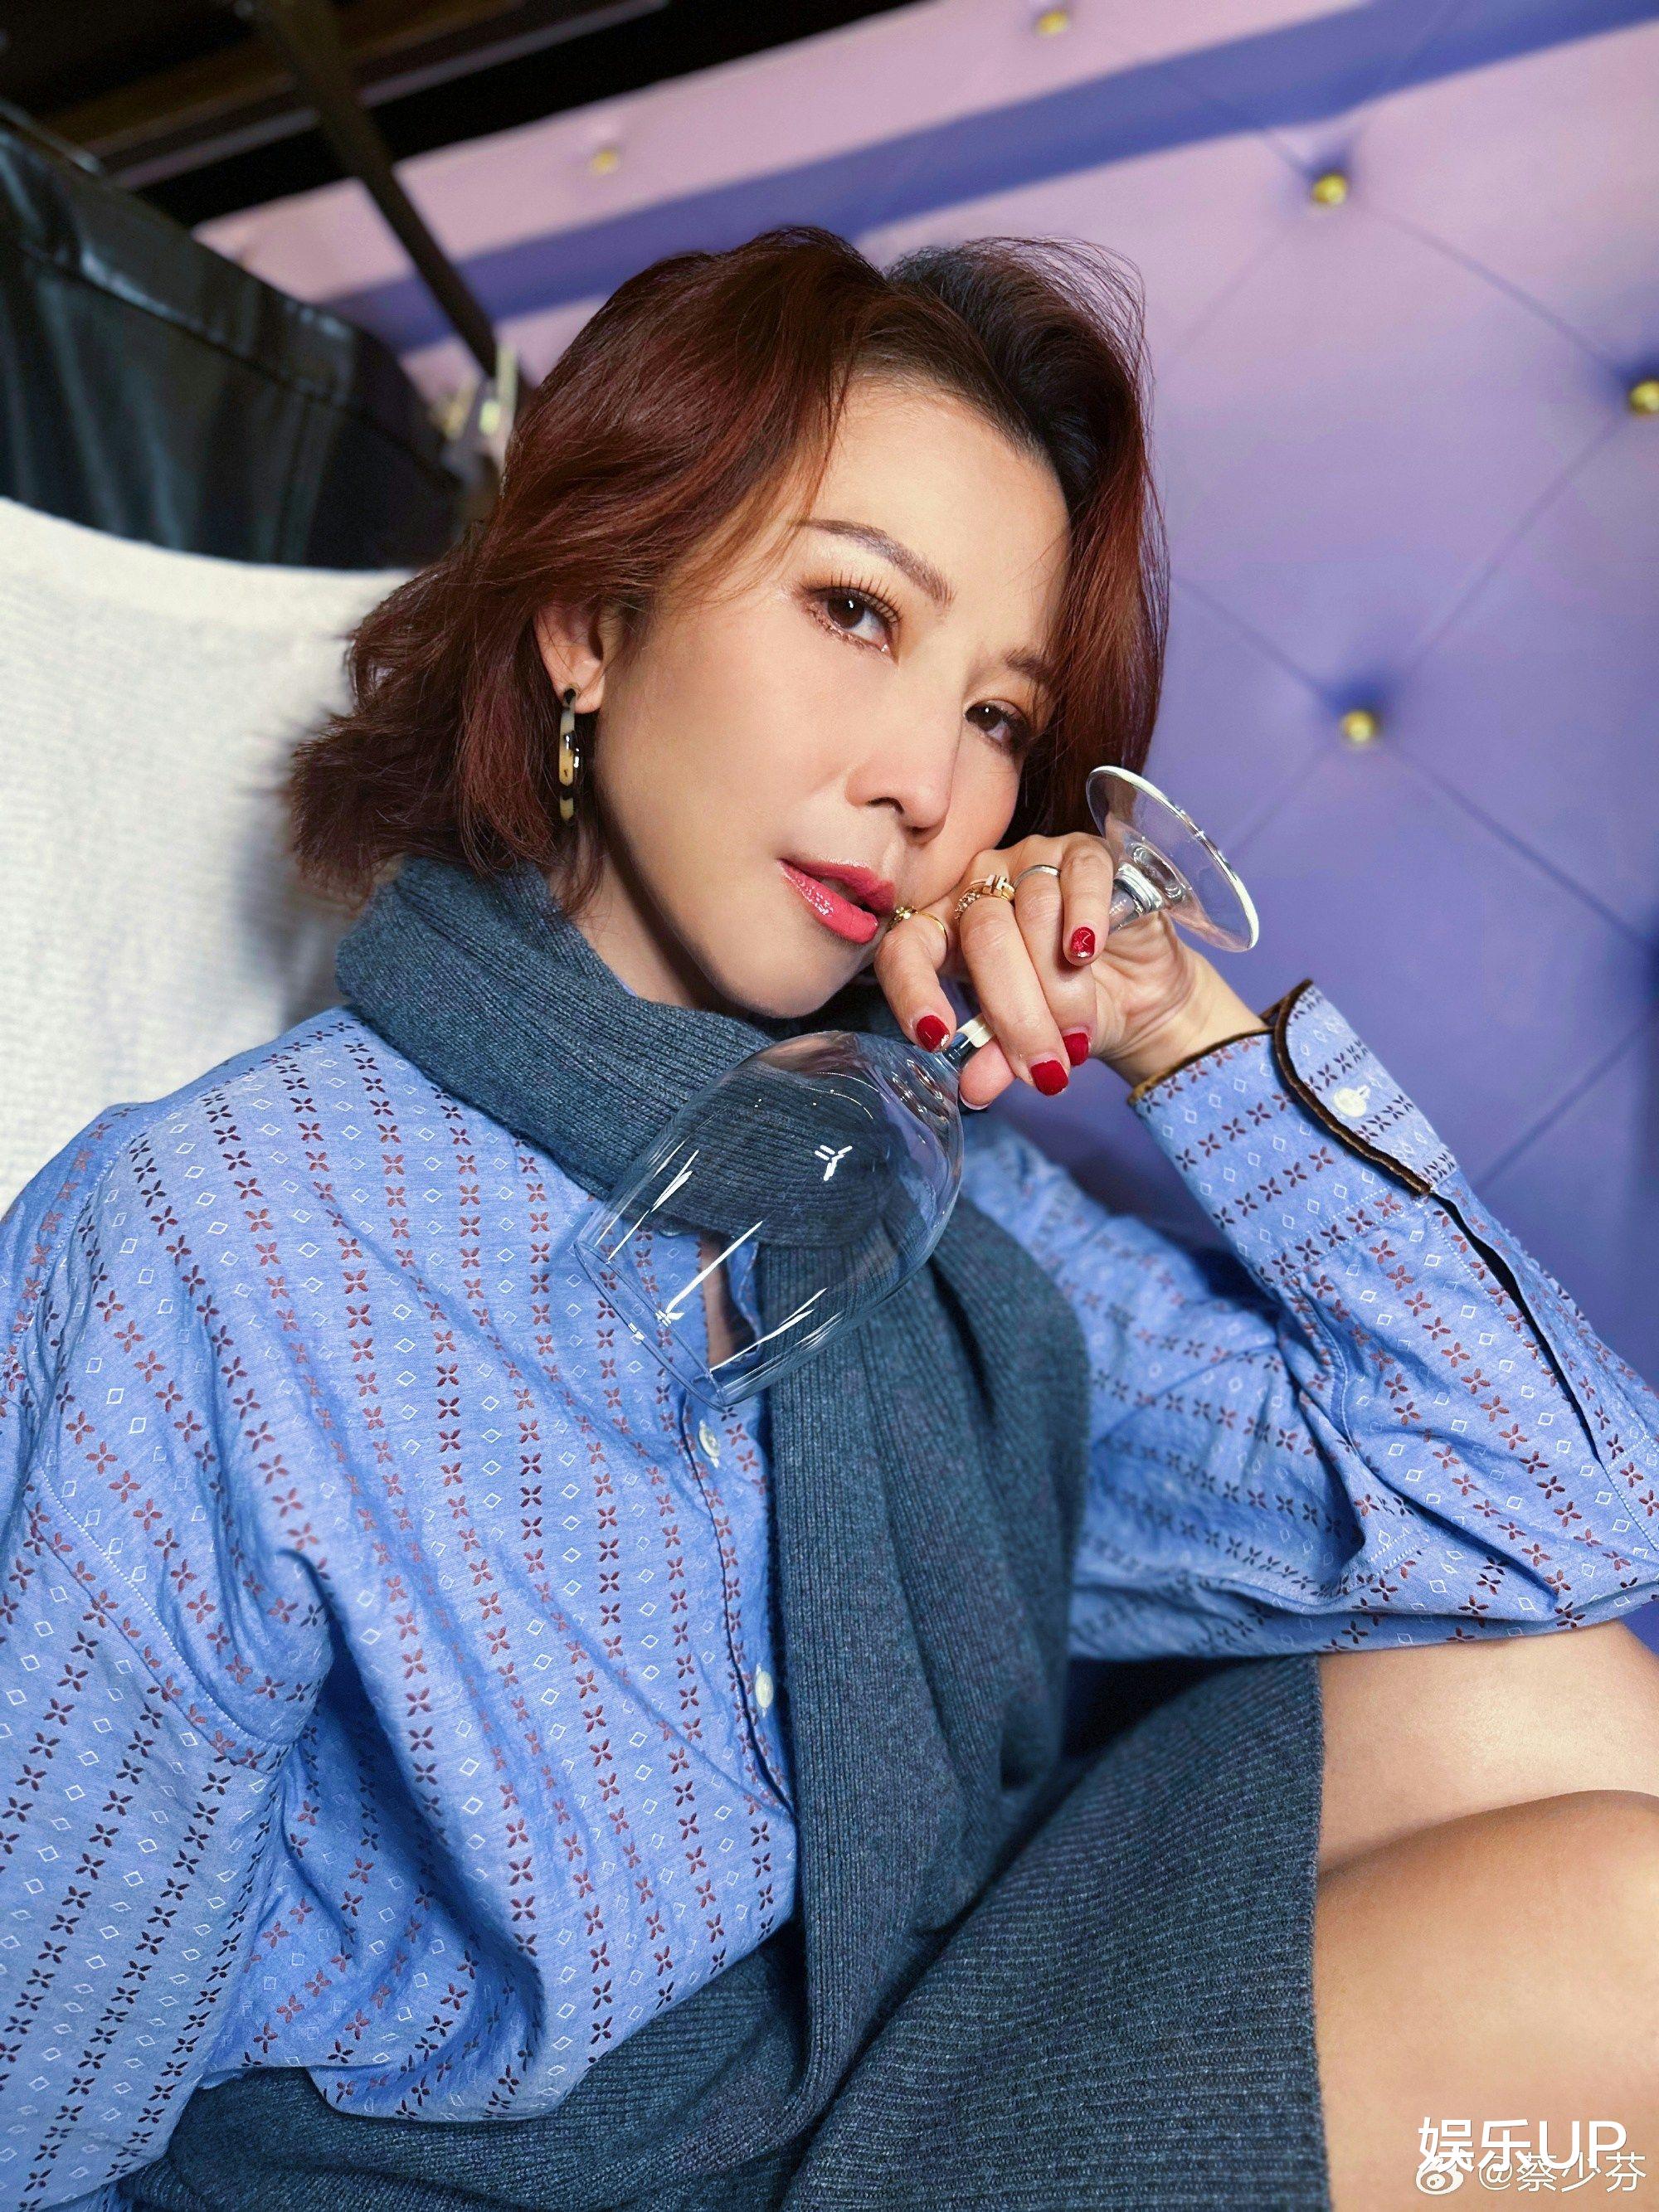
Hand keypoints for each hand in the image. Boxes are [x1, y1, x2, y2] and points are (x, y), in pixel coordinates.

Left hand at [872, 831, 1266, 1107]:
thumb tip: (974, 1090)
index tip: (938, 1040)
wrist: (1139, 995)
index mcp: (947, 933)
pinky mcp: (1084, 854)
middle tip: (1045, 1065)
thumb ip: (998, 1059)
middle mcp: (979, 889)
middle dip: (1017, 1013)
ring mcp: (1030, 863)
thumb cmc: (1068, 1012)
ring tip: (1078, 1034)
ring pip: (1033, 912)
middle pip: (984, 937)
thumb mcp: (1030, 1045)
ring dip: (1060, 987)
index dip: (914, 991)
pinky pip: (1079, 875)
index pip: (906, 948)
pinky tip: (1087, 952)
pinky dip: (1084, 916)